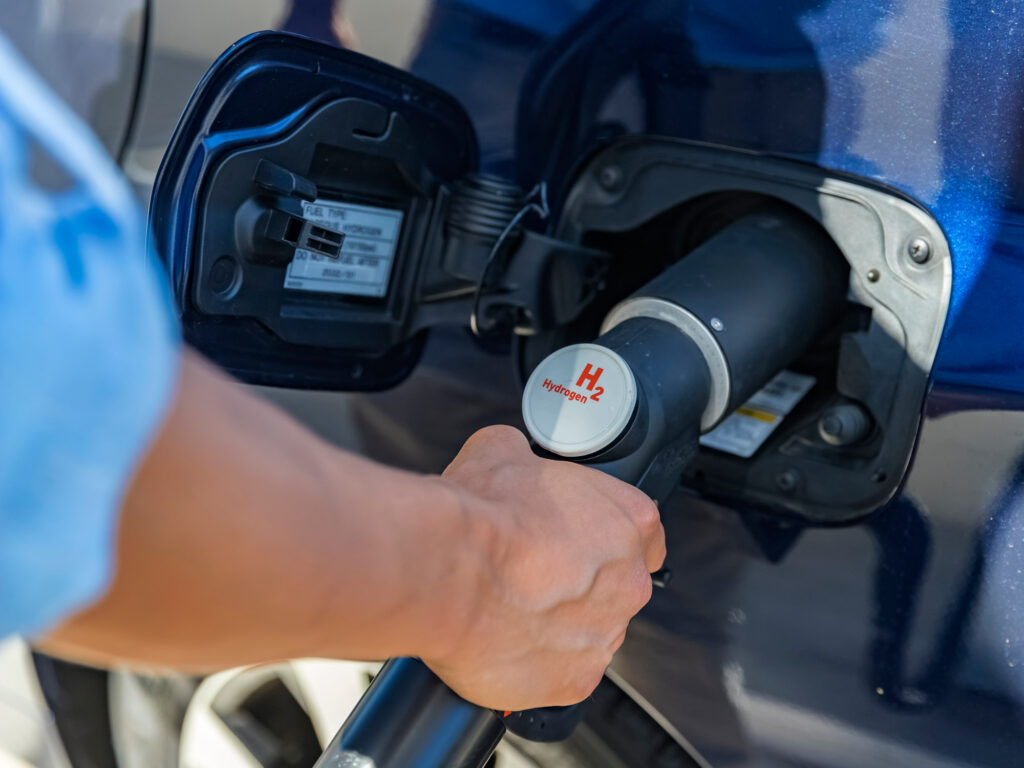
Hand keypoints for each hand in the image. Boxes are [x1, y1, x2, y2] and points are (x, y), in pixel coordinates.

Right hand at [424, 425, 664, 710]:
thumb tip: (513, 455)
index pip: (643, 534)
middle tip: (530, 574)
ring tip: (508, 608)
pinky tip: (504, 640)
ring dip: (558, 624)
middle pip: (616, 587)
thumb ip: (525, 456)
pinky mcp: (576, 680)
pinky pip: (562, 673)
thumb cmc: (480, 513)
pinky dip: (536, 663)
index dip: (604, 537)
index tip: (575, 543)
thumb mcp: (501, 450)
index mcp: (629, 520)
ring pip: (588, 632)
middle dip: (578, 584)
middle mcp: (630, 582)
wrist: (447, 570)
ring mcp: (605, 635)